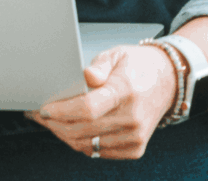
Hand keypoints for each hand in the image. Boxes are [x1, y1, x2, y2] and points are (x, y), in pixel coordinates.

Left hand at [24, 44, 176, 159]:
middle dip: (55, 124)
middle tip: (40, 115)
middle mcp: (132, 119)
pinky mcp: (134, 149)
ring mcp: (134, 137)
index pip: (88, 108)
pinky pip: (98, 152)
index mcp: (126, 92)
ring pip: (88, 145)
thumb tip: (84, 76)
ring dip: (64, 135)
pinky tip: (70, 130)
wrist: (167, 81)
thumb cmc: (139, 66)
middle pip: (83, 130)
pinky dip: (81, 143)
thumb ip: (99, 66)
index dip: (62, 111)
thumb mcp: (117, 54)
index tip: (44, 109)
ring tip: (50, 123)